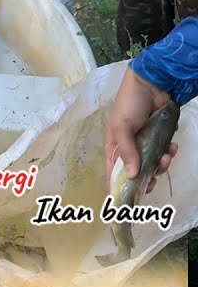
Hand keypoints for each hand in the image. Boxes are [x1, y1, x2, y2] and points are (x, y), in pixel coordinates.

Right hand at [103, 67, 178, 193]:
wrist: (150, 86)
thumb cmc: (129, 106)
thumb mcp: (122, 128)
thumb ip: (127, 152)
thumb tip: (132, 176)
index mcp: (114, 148)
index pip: (113, 173)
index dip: (118, 187)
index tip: (127, 201)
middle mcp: (129, 149)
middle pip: (136, 173)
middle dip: (146, 179)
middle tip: (153, 182)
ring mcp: (145, 145)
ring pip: (153, 165)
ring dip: (161, 165)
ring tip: (167, 156)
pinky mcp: (159, 139)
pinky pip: (164, 153)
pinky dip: (169, 153)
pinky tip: (172, 147)